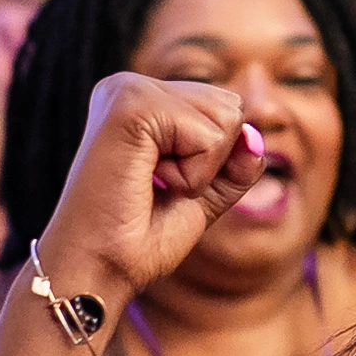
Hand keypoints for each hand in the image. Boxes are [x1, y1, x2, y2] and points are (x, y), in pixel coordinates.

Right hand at [29, 72, 278, 305]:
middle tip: (157, 187)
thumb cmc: (138, 239)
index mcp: (140, 98)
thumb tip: (256, 135)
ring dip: (202, 169)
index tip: (162, 185)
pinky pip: (210, 136)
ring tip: (151, 185)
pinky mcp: (131, 105)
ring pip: (227, 117)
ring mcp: (128, 90)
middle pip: (231, 106)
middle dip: (212, 161)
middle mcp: (130, 85)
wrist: (99, 269)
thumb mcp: (203, 195)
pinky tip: (148, 183)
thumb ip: (235, 163)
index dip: (215, 161)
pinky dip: (194, 175)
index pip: (225, 107)